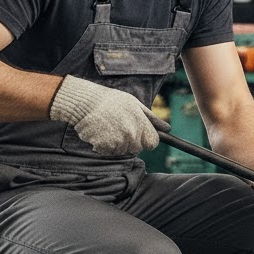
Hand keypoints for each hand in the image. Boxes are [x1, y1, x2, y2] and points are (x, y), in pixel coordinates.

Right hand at [49, 75, 168, 155]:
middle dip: (130, 141)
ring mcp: (117, 142)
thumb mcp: (134, 104)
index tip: (140, 135)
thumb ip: (151, 118)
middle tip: (119, 127)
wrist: (86, 102)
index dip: (147, 140)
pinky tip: (100, 132)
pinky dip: (104, 146)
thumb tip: (167, 129)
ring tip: (108, 127)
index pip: (152, 143)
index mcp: (141, 123)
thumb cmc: (111, 101)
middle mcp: (131, 134)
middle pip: (137, 149)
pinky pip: (108, 152)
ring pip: (122, 151)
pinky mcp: (104, 147)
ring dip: (116, 144)